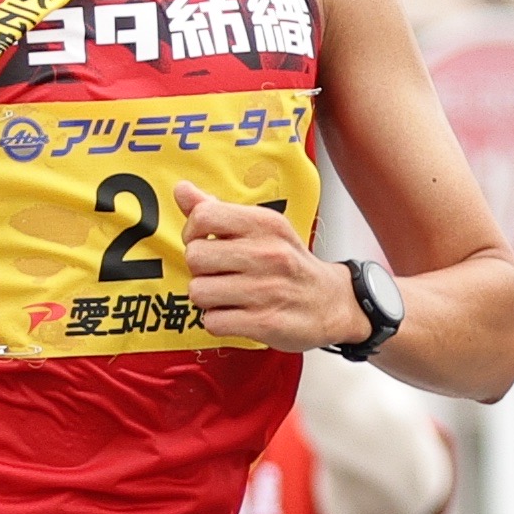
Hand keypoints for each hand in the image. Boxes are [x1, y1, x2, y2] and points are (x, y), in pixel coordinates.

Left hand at [175, 185, 349, 352]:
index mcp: (266, 224)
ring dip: (208, 298)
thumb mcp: (262, 229)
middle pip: (194, 256)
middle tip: (221, 273)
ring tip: (229, 295)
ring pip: (198, 292)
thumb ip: (219, 211)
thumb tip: (182, 190)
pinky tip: (237, 314)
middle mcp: (268, 254)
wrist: (331, 303)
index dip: (194, 232)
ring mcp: (267, 290)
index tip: (208, 242)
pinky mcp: (265, 323)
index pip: (203, 216)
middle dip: (201, 269)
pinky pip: (213, 321)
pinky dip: (220, 321)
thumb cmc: (290, 264)